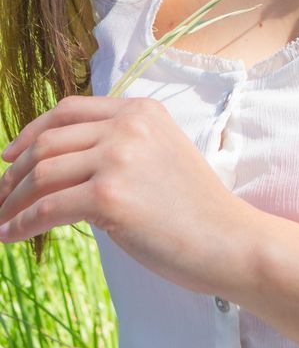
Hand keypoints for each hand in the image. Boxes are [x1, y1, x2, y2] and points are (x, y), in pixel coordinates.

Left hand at [0, 95, 257, 295]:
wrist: (227, 237)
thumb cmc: (194, 206)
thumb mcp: (160, 153)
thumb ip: (120, 145)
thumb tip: (57, 163)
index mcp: (141, 110)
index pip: (69, 109)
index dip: (32, 131)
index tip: (10, 154)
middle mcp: (128, 126)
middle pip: (49, 139)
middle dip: (14, 170)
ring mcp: (118, 159)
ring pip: (41, 172)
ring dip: (11, 199)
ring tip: (1, 218)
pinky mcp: (109, 197)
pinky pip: (46, 208)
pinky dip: (21, 224)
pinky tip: (11, 235)